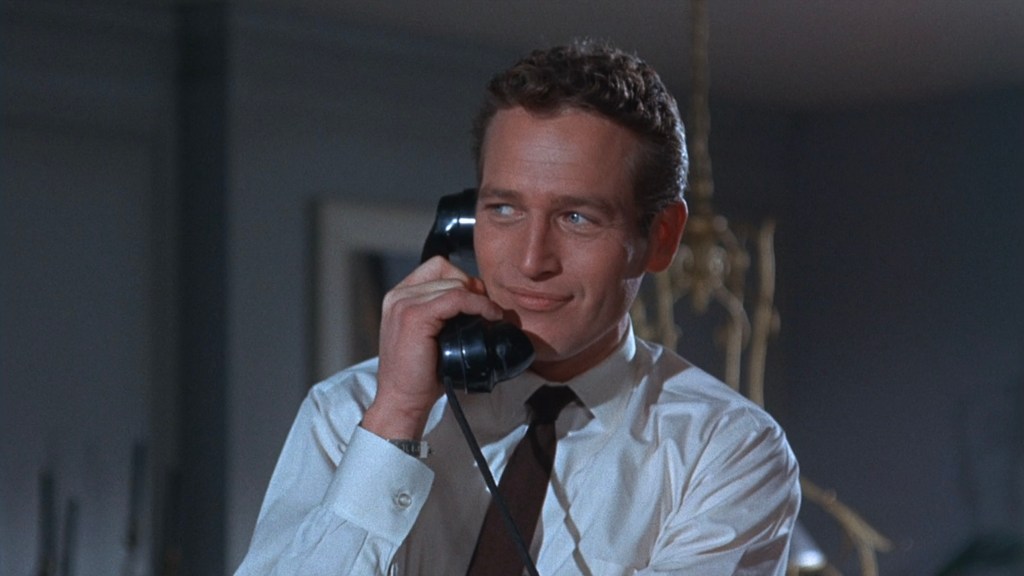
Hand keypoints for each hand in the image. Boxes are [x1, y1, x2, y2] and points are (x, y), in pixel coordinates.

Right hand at [362, 256, 503, 439]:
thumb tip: (476, 299)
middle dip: (472, 287)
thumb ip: (442, 313)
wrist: (402, 400)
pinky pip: (456, 297)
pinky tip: (489, 316)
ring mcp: (404, 304)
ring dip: (479, 298)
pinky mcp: (414, 316)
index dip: (462, 279)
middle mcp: (398, 295)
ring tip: (490, 316)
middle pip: (446, 269)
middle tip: (486, 310)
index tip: (478, 301)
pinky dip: (479, 304)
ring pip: (454, 283)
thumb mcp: (429, 335)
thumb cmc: (419, 375)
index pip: (437, 266)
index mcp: (399, 297)